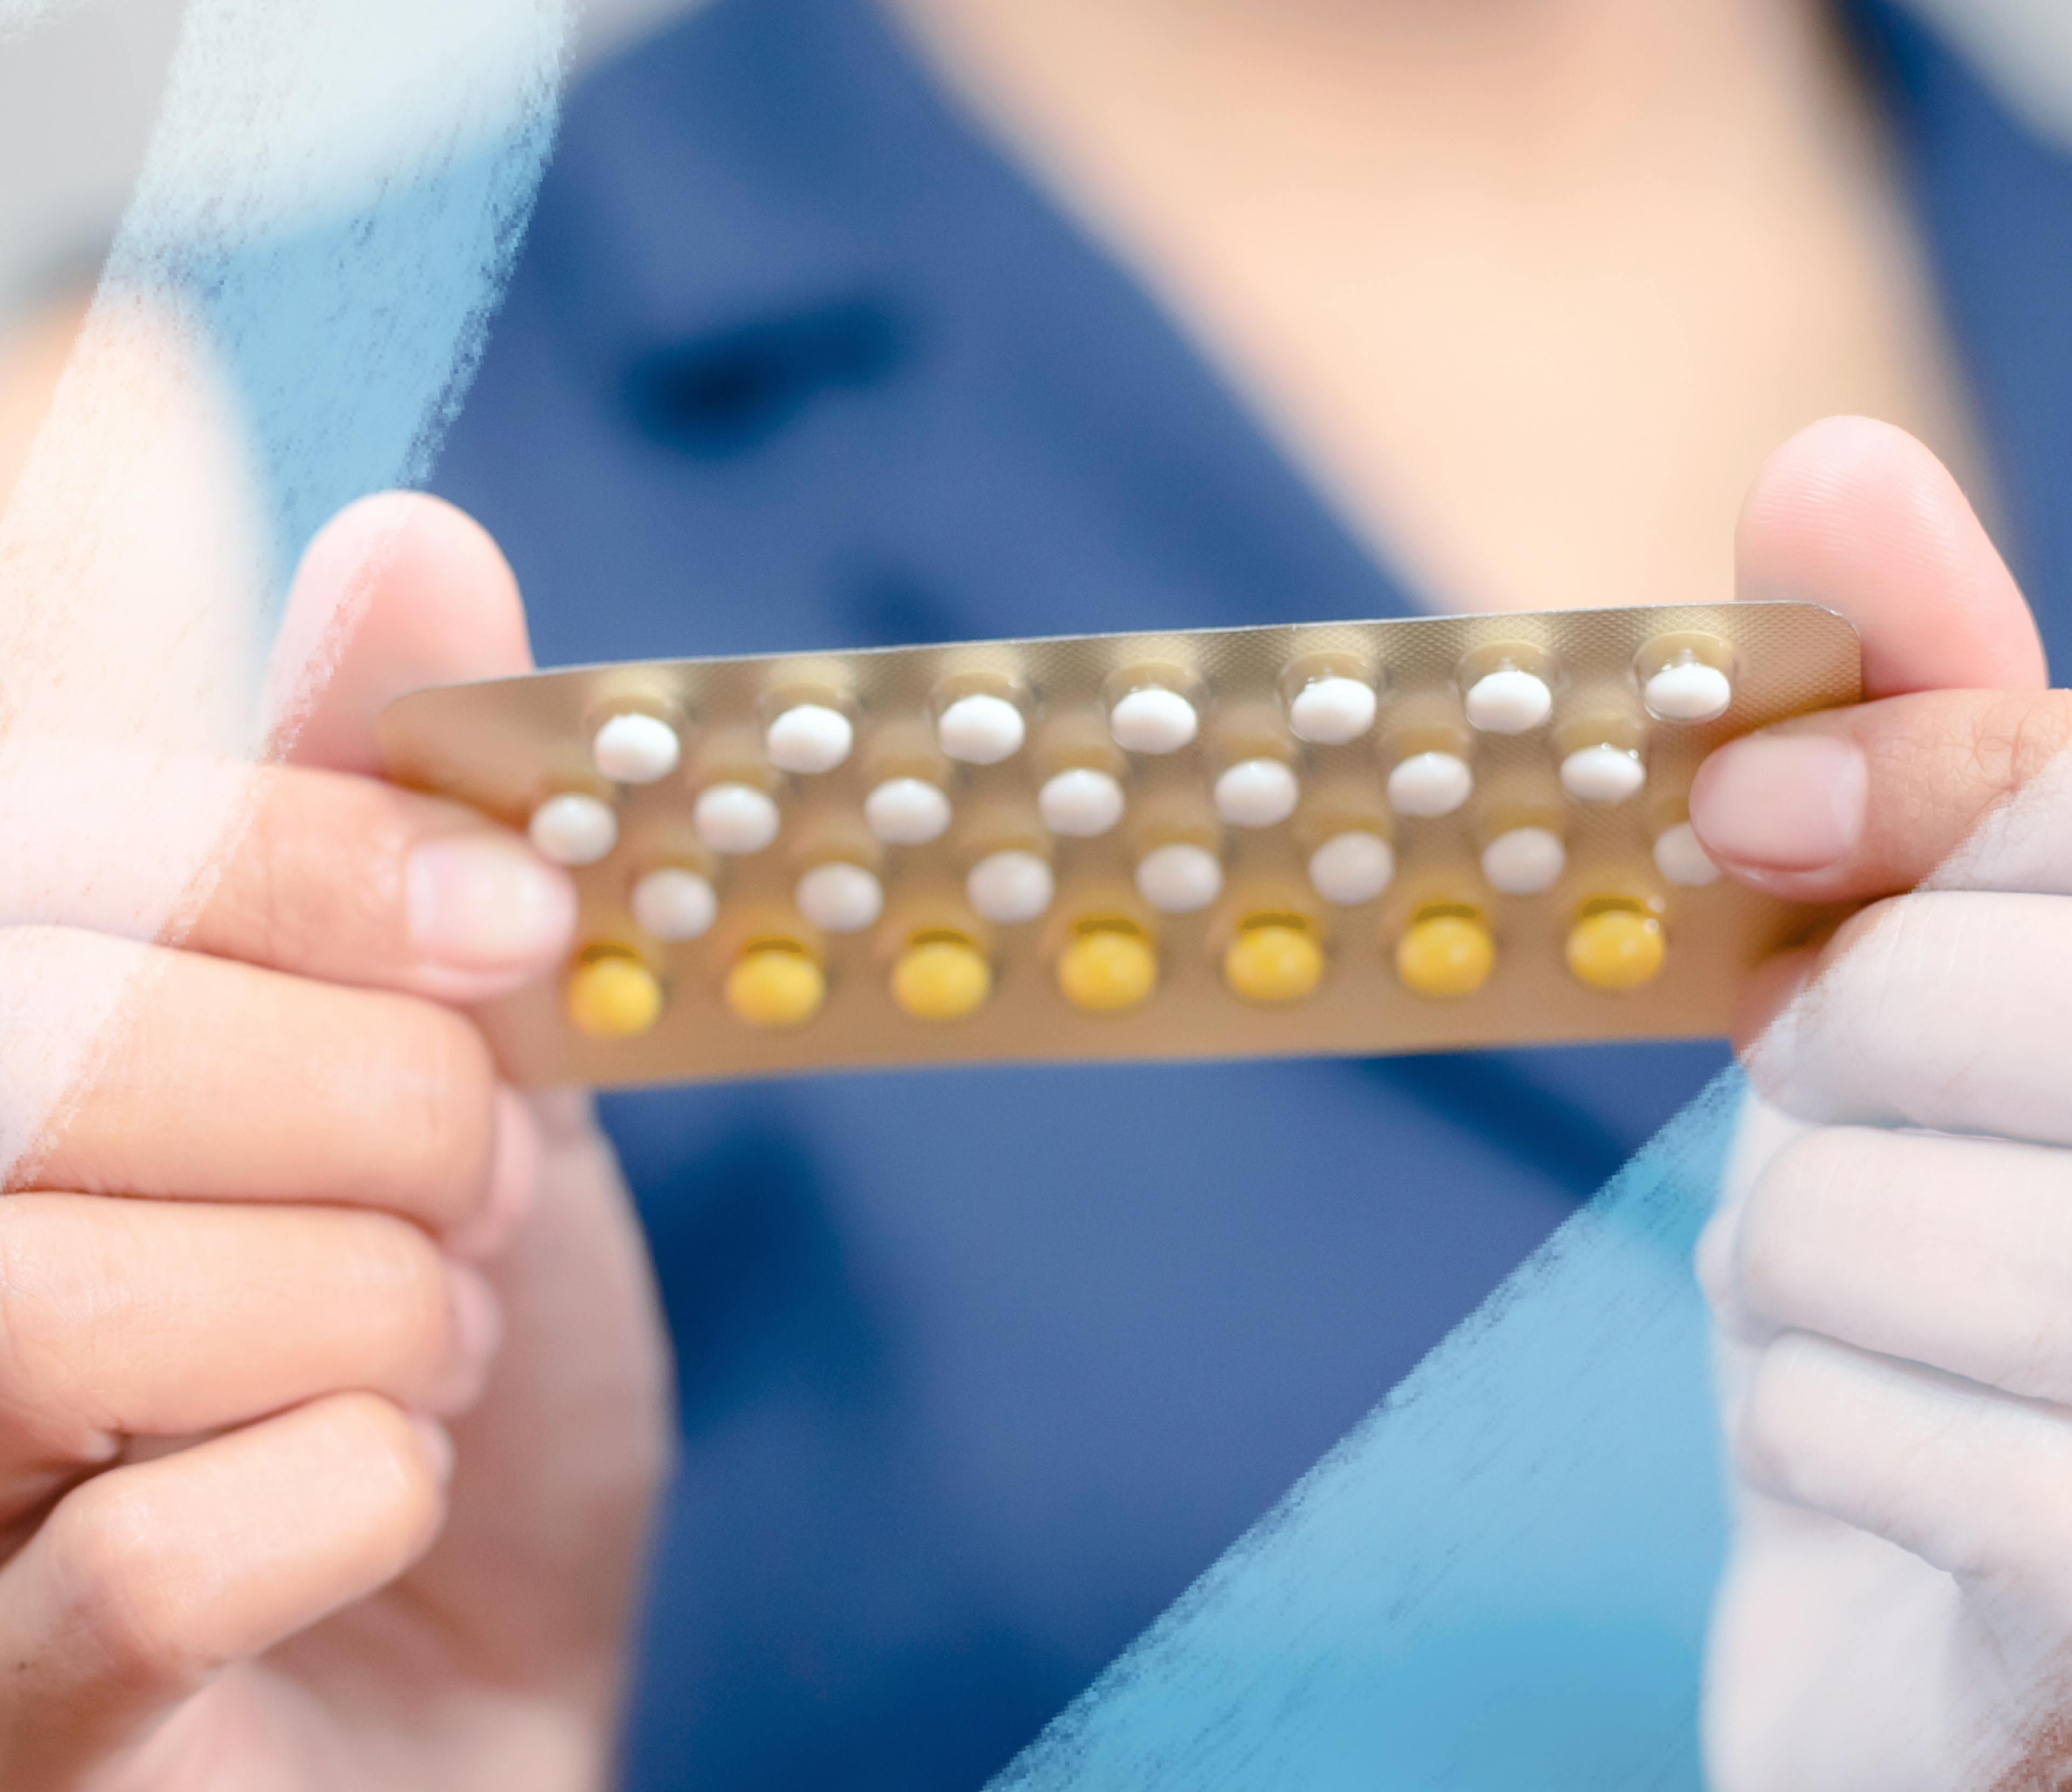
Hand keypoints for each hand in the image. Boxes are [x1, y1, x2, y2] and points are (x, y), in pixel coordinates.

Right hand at [0, 495, 670, 1790]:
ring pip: (56, 1307)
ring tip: (430, 1337)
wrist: (478, 1645)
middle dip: (374, 1115)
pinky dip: (353, 1505)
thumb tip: (414, 538)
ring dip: (365, 1314)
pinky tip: (376, 1499)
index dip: (315, 862)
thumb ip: (390, 827)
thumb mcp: (455, 1052)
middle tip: (478, 1185)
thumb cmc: (449, 1341)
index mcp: (6, 1023)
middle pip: (52, 1054)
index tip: (525, 924)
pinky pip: (137, 1575)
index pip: (42, 834)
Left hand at [1690, 419, 2071, 1789]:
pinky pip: (1850, 1430)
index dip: (1903, 783)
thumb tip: (1829, 462)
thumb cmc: (1957, 1263)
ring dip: (1794, 1274)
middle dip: (1828, 1065)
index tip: (1748, 805)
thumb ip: (1938, 735)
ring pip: (1846, 1222)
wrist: (1963, 1622)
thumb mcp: (1948, 988)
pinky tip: (1911, 1482)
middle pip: (1941, 996)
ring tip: (1889, 1328)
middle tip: (1867, 1131)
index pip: (2068, 798)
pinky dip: (1815, 1435)